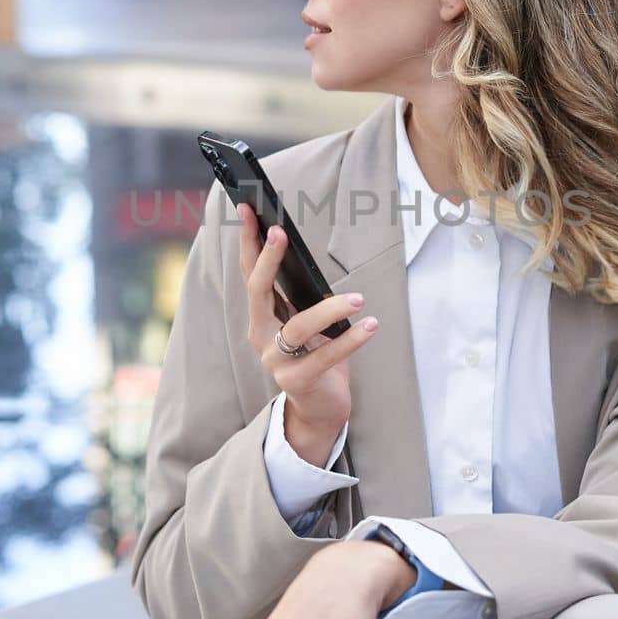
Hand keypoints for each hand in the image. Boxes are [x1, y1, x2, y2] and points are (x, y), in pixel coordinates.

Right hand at [236, 201, 378, 436]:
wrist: (319, 410)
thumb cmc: (316, 356)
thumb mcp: (306, 321)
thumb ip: (300, 296)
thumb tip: (307, 256)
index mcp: (261, 316)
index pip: (249, 272)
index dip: (247, 241)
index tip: (247, 208)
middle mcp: (260, 335)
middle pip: (257, 291)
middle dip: (266, 259)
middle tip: (280, 232)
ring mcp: (275, 360)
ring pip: (298, 326)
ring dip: (329, 309)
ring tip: (358, 297)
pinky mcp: (297, 381)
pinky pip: (326, 356)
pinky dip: (350, 340)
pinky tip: (370, 325)